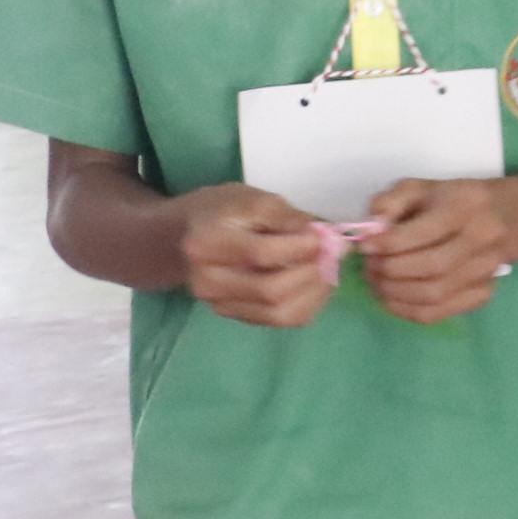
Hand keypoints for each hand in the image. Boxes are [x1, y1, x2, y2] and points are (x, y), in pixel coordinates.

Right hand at [175, 183, 331, 327]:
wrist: (184, 236)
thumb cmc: (223, 211)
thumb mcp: (252, 199)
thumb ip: (288, 217)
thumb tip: (325, 236)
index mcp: (206, 243)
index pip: (262, 253)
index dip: (302, 246)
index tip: (325, 235)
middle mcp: (207, 281)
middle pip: (271, 289)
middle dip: (312, 272)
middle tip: (333, 253)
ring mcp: (218, 304)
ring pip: (278, 313)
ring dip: (315, 292)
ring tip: (329, 267)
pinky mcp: (233, 315)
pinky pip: (279, 320)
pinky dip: (308, 304)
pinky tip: (317, 283)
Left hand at [362, 177, 517, 324]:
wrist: (501, 216)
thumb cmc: (450, 200)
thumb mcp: (418, 188)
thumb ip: (390, 202)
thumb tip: (372, 229)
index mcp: (468, 205)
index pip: (427, 231)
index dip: (390, 243)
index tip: (366, 246)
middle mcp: (485, 238)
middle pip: (433, 266)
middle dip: (391, 270)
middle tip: (370, 266)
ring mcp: (488, 270)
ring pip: (434, 294)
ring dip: (395, 292)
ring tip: (377, 281)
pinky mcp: (483, 294)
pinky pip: (437, 313)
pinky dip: (406, 310)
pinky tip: (392, 297)